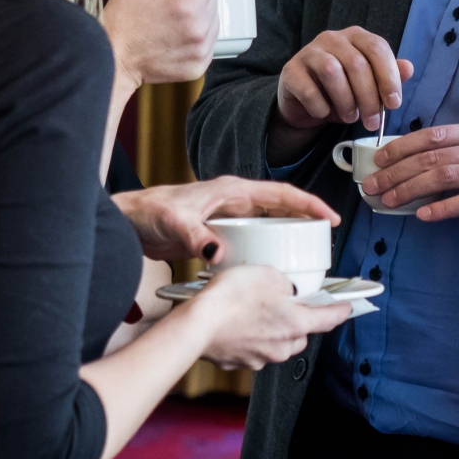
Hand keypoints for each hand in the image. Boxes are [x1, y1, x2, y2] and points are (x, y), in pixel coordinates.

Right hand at [103, 0, 220, 89]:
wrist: (113, 60)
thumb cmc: (123, 20)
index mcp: (189, 6)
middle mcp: (200, 30)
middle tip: (168, 3)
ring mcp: (201, 51)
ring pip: (212, 20)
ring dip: (196, 16)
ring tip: (169, 21)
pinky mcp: (198, 67)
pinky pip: (207, 42)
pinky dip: (194, 37)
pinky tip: (172, 37)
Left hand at [113, 176, 340, 260]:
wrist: (129, 221)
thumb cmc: (148, 212)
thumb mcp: (173, 222)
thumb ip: (195, 236)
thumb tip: (218, 253)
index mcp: (232, 191)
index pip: (280, 193)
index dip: (308, 203)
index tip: (329, 217)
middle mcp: (234, 202)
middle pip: (281, 209)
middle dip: (305, 222)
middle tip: (323, 243)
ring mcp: (228, 218)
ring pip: (269, 225)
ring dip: (287, 238)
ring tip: (304, 258)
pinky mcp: (220, 233)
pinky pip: (253, 240)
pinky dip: (265, 251)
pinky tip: (269, 268)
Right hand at [189, 265, 352, 369]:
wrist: (196, 326)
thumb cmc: (229, 299)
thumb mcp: (266, 273)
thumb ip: (285, 282)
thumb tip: (287, 289)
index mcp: (296, 325)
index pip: (330, 319)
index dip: (341, 310)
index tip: (349, 307)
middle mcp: (282, 346)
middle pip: (302, 332)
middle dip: (297, 317)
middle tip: (283, 299)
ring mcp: (261, 358)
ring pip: (277, 341)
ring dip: (271, 327)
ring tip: (253, 308)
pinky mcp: (241, 363)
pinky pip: (254, 347)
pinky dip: (250, 336)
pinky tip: (237, 321)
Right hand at [270, 26, 413, 164]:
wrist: (304, 103)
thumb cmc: (341, 91)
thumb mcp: (368, 86)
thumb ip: (388, 77)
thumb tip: (409, 68)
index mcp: (356, 37)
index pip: (377, 48)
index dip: (388, 76)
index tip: (394, 103)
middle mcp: (332, 38)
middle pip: (357, 63)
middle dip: (369, 98)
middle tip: (372, 123)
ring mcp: (309, 52)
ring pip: (332, 72)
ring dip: (346, 102)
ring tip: (350, 117)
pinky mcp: (290, 71)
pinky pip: (310, 90)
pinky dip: (321, 108)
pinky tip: (325, 114)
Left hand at [361, 122, 458, 231]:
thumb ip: (454, 150)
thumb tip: (409, 161)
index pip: (431, 135)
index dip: (401, 147)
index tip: (378, 159)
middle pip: (431, 157)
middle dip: (397, 172)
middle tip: (373, 184)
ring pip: (443, 177)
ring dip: (411, 189)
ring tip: (389, 200)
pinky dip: (441, 209)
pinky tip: (422, 215)